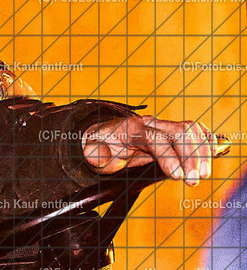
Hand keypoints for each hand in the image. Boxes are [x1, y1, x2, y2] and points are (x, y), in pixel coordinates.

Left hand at [82, 115, 218, 185]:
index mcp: (131, 128)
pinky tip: (209, 158)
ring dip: (201, 151)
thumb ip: (95, 154)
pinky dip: (205, 142)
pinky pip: (194, 130)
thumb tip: (99, 155)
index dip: (168, 156)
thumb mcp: (93, 152)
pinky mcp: (172, 131)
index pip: (154, 137)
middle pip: (178, 130)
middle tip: (193, 181)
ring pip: (190, 129)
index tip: (178, 177)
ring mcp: (163, 124)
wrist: (105, 135)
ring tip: (202, 174)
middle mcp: (150, 122)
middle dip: (190, 156)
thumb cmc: (101, 146)